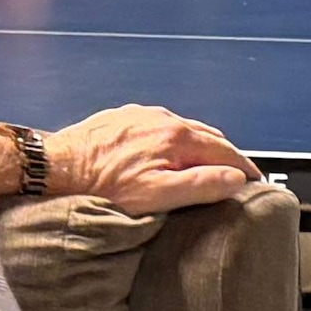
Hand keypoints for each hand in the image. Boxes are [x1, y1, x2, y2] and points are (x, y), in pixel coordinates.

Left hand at [44, 105, 254, 208]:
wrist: (56, 168)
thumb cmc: (102, 187)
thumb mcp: (157, 195)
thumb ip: (201, 185)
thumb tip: (235, 178)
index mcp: (176, 137)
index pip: (225, 150)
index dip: (244, 167)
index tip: (254, 180)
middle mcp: (162, 118)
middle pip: (207, 136)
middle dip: (224, 155)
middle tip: (232, 175)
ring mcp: (141, 115)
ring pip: (183, 128)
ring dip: (198, 145)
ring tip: (202, 164)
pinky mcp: (121, 117)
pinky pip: (158, 125)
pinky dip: (172, 139)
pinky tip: (164, 153)